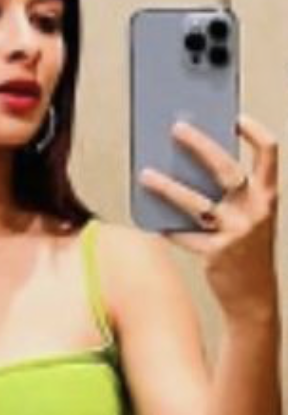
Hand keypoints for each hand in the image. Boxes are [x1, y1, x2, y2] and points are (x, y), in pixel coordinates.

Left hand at [139, 114, 278, 321]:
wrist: (253, 297)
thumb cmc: (247, 250)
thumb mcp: (248, 215)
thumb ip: (229, 192)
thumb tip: (189, 162)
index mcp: (267, 196)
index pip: (269, 154)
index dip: (255, 132)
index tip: (235, 117)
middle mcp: (256, 211)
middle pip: (226, 169)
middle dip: (201, 145)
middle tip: (176, 128)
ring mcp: (237, 233)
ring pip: (197, 203)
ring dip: (168, 187)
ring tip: (145, 175)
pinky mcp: (217, 255)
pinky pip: (185, 235)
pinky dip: (167, 227)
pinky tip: (151, 219)